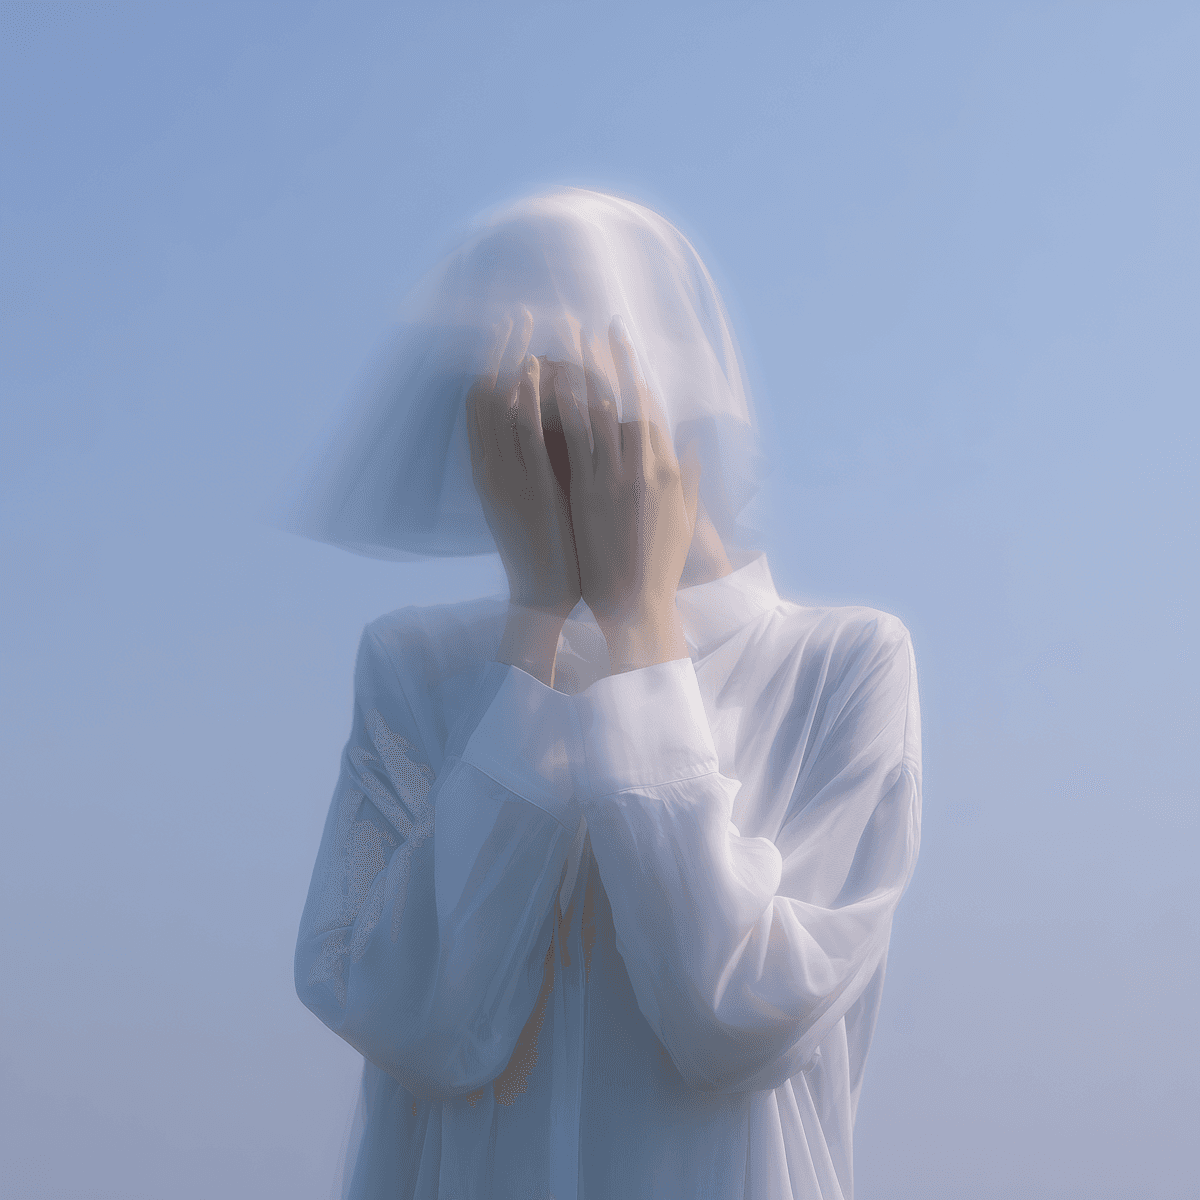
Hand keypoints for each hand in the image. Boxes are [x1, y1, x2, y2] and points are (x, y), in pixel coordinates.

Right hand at [465, 309, 580, 618]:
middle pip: (486, 395)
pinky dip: (527, 397)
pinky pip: (524, 434)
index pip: (484, 406)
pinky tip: (537, 366)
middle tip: (515, 311)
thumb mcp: (536, 501)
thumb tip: (553, 426)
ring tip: (525, 322)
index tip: (509, 332)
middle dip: (499, 350)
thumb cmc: (550, 550)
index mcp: (491, 471)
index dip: (494, 364)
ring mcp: (507, 477)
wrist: (544, 598)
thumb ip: (537, 463)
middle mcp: (491, 468)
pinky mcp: (528, 490)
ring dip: (512, 359)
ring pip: (501, 405)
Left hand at [553, 317, 700, 670]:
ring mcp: (619, 476)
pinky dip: (569, 404)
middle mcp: (647, 466)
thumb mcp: (684, 518)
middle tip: (602, 323)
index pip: (654, 410)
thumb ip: (689, 478)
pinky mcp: (593, 490)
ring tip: (572, 337)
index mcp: (669, 471)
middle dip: (616, 358)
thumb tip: (692, 444)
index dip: (640, 375)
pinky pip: (578, 438)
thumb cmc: (658, 567)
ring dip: (587, 368)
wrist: (638, 605)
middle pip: (630, 398)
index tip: (629, 349)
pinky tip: (556, 378)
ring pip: (603, 409)